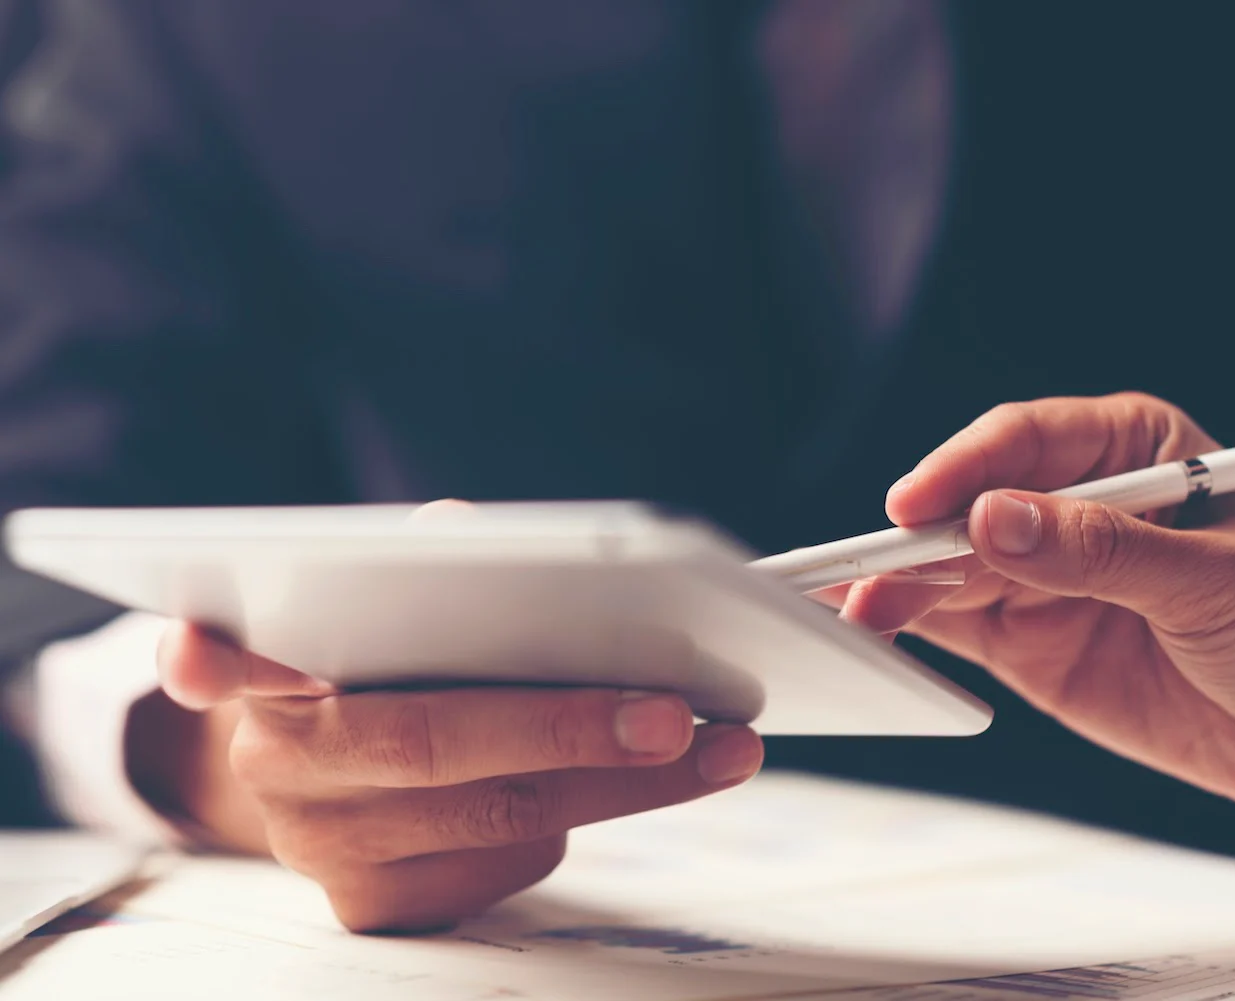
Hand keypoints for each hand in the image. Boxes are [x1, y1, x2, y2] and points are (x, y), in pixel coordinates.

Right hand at [147, 628, 762, 931]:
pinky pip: (510, 863)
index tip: (201, 651)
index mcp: (260, 671)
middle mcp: (278, 768)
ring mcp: (326, 852)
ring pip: (497, 817)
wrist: (344, 775)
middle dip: (561, 728)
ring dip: (625, 782)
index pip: (217, 660)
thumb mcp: (389, 608)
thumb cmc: (388, 663)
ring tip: (722, 744)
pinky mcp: (383, 909)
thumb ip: (424, 568)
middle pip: (424, 745)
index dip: (209, 659)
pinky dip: (596, 811)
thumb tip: (476, 537)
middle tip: (673, 714)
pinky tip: (660, 774)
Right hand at [837, 393, 1234, 902]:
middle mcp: (1076, 506)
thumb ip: (1099, 553)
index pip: (1026, 441)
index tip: (919, 505)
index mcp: (1132, 451)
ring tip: (857, 610)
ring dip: (902, 586)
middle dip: (918, 535)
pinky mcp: (1034, 644)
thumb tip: (992, 522)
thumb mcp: (1215, 580)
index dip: (965, 468)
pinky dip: (917, 630)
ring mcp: (1050, 576)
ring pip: (952, 568)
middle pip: (973, 505)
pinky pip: (960, 628)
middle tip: (864, 568)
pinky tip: (882, 634)